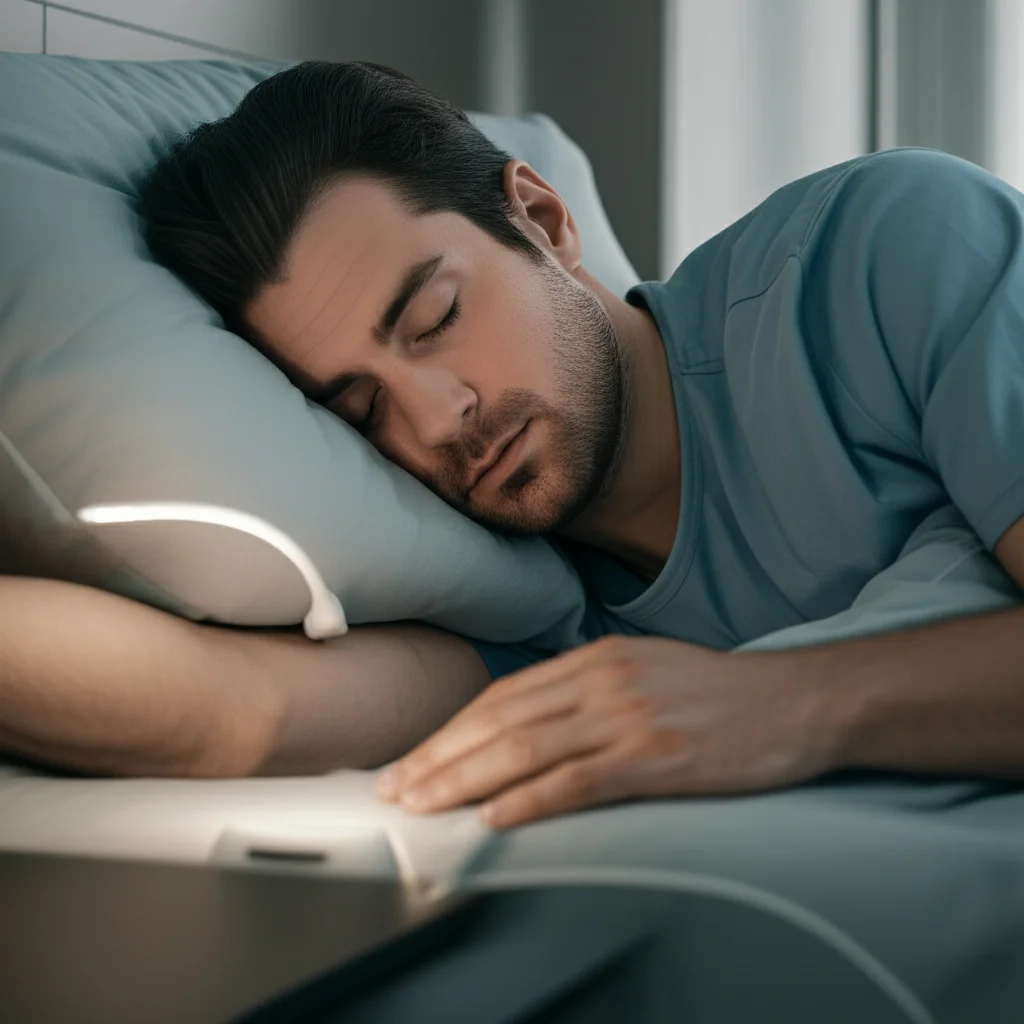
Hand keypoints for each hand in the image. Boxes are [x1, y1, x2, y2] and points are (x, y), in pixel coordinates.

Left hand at [375, 635, 841, 826]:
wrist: (796, 701)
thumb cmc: (721, 694)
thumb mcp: (645, 671)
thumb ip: (589, 690)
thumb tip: (532, 724)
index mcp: (596, 658)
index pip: (504, 696)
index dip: (452, 729)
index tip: (415, 758)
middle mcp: (603, 680)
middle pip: (502, 721)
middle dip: (441, 757)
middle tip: (398, 787)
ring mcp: (628, 715)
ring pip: (527, 748)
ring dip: (466, 780)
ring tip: (426, 805)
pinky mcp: (656, 756)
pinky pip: (578, 780)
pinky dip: (530, 799)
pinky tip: (495, 816)